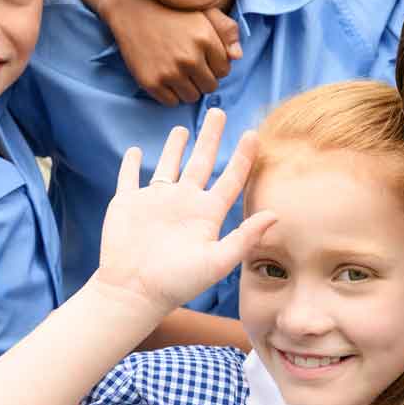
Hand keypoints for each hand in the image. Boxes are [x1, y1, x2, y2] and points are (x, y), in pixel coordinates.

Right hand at [94, 109, 276, 314]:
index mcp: (206, 214)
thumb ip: (245, 238)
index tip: (253, 134)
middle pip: (201, 162)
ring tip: (182, 128)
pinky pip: (130, 178)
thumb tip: (276, 215)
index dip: (243, 157)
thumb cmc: (177, 283)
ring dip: (175, 147)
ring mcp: (155, 202)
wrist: (134, 292)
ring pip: (168, 166)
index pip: (230, 179)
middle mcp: (183, 203)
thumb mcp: (217, 261)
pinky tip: (137, 151)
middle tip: (219, 112)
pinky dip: (132, 163)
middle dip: (210, 137)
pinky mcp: (127, 204)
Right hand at [110, 6, 241, 105]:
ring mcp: (170, 72)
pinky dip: (170, 94)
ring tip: (178, 71)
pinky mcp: (151, 82)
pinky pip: (172, 102)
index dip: (214, 64)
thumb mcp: (204, 12)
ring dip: (188, 87)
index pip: (224, 70)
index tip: (202, 56)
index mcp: (206, 39)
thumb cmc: (172, 10)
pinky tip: (165, 76)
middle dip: (203, 77)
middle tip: (189, 64)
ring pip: (192, 97)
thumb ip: (227, 31)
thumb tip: (237, 57)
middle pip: (210, 86)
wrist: (133, 8)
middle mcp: (190, 58)